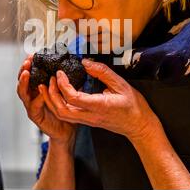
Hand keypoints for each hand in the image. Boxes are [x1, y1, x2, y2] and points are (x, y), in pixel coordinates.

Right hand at [17, 54, 75, 146]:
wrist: (67, 130)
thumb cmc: (66, 109)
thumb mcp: (67, 90)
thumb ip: (66, 79)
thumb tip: (74, 66)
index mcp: (38, 88)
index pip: (31, 74)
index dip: (30, 64)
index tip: (32, 55)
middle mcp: (32, 96)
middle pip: (23, 81)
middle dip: (23, 70)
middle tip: (27, 61)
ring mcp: (32, 106)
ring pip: (23, 93)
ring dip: (24, 82)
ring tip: (26, 73)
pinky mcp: (35, 116)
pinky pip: (34, 106)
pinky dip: (37, 98)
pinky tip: (41, 91)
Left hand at [42, 59, 160, 140]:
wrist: (139, 126)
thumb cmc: (133, 106)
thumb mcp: (121, 84)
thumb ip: (103, 72)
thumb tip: (86, 63)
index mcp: (99, 106)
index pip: (73, 98)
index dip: (63, 85)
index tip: (60, 73)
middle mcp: (91, 116)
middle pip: (62, 111)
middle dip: (51, 95)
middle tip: (50, 80)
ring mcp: (88, 120)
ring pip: (63, 115)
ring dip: (53, 101)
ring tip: (50, 86)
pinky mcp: (88, 121)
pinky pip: (68, 115)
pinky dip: (60, 104)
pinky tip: (61, 93)